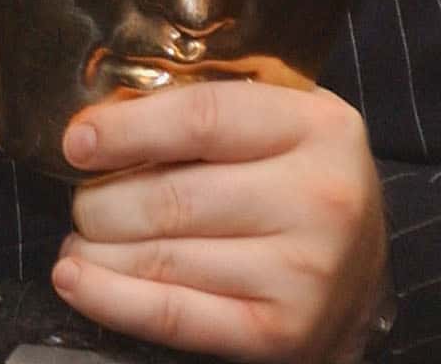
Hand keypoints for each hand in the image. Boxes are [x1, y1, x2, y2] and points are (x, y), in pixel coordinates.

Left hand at [54, 80, 388, 362]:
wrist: (364, 275)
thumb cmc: (301, 181)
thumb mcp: (280, 121)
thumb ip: (209, 107)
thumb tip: (101, 120)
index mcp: (318, 128)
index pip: (202, 118)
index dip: (127, 130)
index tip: (76, 143)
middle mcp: (319, 199)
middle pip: (173, 197)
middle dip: (102, 201)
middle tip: (82, 202)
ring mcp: (304, 273)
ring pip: (163, 257)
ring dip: (99, 248)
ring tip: (80, 238)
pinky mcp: (282, 333)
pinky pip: (175, 315)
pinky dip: (113, 299)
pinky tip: (75, 279)